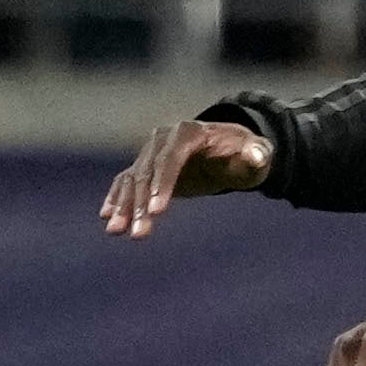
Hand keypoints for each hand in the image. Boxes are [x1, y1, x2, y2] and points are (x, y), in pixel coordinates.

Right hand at [103, 116, 270, 237]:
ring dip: (124, 206)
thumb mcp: (257, 153)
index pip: (171, 158)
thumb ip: (257, 154)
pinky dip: (117, 199)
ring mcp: (151, 152)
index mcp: (189, 132)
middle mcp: (163, 138)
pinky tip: (107, 217)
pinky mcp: (145, 166)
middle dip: (141, 204)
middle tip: (138, 234)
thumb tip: (256, 156)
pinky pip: (126, 182)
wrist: (229, 150)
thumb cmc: (245, 153)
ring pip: (132, 179)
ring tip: (116, 231)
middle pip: (148, 172)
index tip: (157, 211)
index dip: (163, 184)